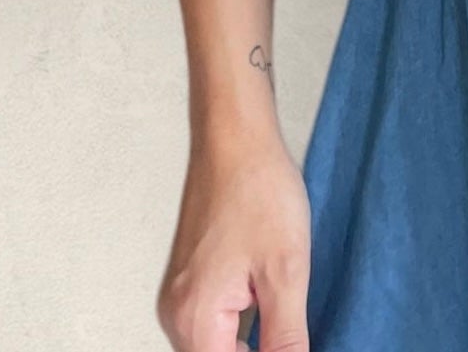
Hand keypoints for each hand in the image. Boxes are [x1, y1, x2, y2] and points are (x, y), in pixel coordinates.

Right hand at [156, 135, 310, 349]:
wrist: (236, 137)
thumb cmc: (259, 191)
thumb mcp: (285, 272)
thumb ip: (286, 338)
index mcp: (194, 321)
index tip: (291, 340)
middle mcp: (176, 314)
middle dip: (258, 349)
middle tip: (289, 321)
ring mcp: (180, 295)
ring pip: (217, 343)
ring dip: (252, 340)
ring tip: (282, 313)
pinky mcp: (191, 278)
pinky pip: (215, 320)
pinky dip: (243, 322)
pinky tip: (268, 300)